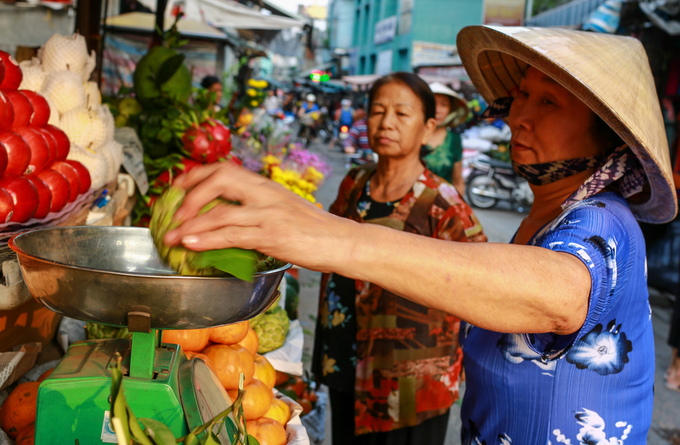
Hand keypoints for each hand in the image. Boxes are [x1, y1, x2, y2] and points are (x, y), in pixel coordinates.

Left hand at [163, 162, 357, 271]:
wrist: (343, 241)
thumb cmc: (315, 231)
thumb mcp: (285, 211)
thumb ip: (258, 210)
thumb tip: (229, 219)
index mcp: (266, 186)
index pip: (225, 168)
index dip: (197, 175)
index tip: (178, 186)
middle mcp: (265, 194)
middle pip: (220, 178)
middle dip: (190, 192)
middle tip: (172, 209)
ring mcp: (269, 214)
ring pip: (221, 211)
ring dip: (191, 223)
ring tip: (172, 235)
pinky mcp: (273, 235)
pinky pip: (233, 235)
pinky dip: (208, 239)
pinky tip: (191, 243)